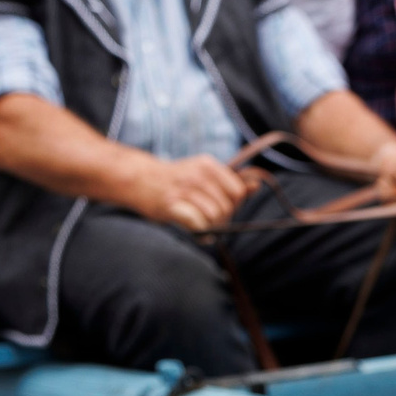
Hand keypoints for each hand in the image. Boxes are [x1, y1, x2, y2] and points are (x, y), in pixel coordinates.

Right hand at [133, 155, 251, 231]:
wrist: (138, 179)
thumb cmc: (175, 180)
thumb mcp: (203, 173)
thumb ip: (231, 181)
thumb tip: (257, 186)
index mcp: (208, 165)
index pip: (238, 192)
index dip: (233, 205)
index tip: (221, 208)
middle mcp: (198, 175)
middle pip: (226, 207)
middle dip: (221, 218)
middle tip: (207, 219)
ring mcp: (184, 189)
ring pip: (214, 217)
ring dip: (208, 225)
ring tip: (197, 221)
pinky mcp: (171, 204)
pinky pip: (198, 223)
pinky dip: (198, 230)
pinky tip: (190, 226)